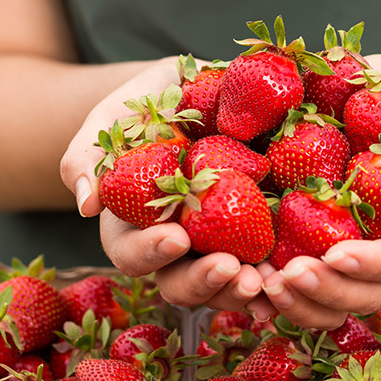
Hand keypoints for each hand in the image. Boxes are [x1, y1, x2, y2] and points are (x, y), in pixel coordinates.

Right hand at [59, 57, 266, 310]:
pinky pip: (267, 267)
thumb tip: (86, 204)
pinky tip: (295, 276)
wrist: (205, 88)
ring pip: (225, 287)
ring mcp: (219, 245)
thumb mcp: (116, 115)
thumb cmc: (151, 102)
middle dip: (204, 282)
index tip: (178, 236)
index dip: (152, 253)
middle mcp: (177, 246)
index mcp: (134, 226)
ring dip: (242, 292)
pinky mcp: (259, 235)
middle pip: (180, 284)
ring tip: (266, 281)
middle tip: (230, 268)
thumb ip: (91, 154)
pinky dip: (279, 279)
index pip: (133, 254)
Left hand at [255, 74, 380, 328]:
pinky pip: (295, 288)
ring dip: (295, 304)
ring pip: (328, 305)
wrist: (370, 101)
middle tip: (287, 276)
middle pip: (362, 295)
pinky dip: (270, 295)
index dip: (371, 264)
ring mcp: (343, 258)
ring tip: (261, 284)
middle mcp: (379, 255)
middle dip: (327, 291)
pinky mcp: (308, 249)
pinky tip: (244, 283)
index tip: (336, 253)